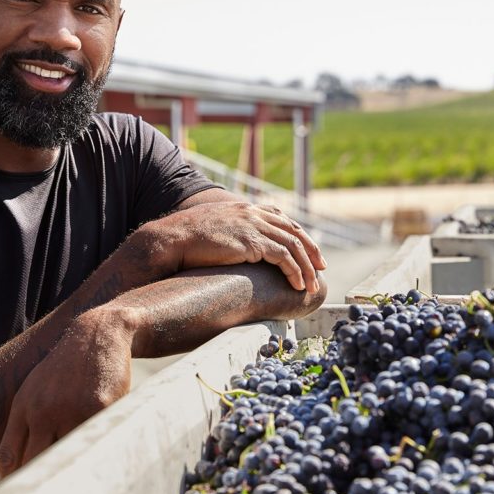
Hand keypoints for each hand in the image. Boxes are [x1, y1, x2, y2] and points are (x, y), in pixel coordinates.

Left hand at [0, 306, 134, 477]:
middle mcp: (44, 411)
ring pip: (64, 455)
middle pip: (33, 462)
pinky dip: (93, 451)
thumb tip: (17, 464)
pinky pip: (94, 440)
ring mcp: (72, 410)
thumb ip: (26, 423)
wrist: (97, 333)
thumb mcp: (35, 389)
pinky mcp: (100, 408)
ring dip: (67, 468)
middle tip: (45, 488)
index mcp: (24, 407)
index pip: (8, 457)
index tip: (20, 490)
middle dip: (37, 479)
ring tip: (69, 474)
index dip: (10, 481)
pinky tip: (95, 453)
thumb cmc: (66, 367)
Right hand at [140, 201, 326, 292]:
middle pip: (292, 229)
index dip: (296, 233)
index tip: (307, 249)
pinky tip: (297, 284)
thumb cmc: (184, 240)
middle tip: (321, 266)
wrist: (171, 240)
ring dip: (305, 267)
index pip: (280, 217)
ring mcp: (253, 226)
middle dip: (310, 248)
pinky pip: (284, 257)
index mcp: (243, 209)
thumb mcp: (211, 229)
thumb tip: (228, 248)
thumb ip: (226, 232)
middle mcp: (252, 214)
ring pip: (293, 245)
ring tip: (311, 285)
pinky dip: (295, 272)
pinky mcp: (252, 243)